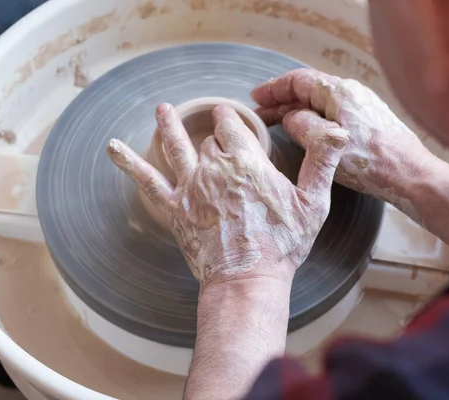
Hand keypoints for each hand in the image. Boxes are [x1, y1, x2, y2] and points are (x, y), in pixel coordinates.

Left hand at [106, 103, 347, 284]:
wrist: (248, 279)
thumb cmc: (283, 243)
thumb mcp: (313, 202)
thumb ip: (323, 161)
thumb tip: (336, 129)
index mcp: (247, 161)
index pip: (233, 127)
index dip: (232, 122)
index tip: (233, 120)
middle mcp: (215, 167)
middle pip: (209, 141)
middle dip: (215, 138)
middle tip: (219, 141)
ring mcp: (191, 187)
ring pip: (176, 146)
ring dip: (169, 125)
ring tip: (162, 109)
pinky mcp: (175, 208)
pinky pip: (147, 179)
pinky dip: (129, 161)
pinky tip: (112, 148)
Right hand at [252, 68, 433, 205]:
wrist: (410, 175)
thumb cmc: (372, 161)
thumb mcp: (326, 142)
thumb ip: (301, 125)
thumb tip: (290, 118)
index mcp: (340, 92)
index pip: (299, 80)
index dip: (274, 89)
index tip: (257, 98)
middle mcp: (351, 94)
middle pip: (308, 91)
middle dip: (281, 102)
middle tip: (260, 115)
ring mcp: (360, 109)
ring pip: (319, 105)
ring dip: (295, 112)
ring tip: (275, 124)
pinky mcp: (365, 124)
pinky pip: (331, 116)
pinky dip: (312, 121)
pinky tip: (304, 134)